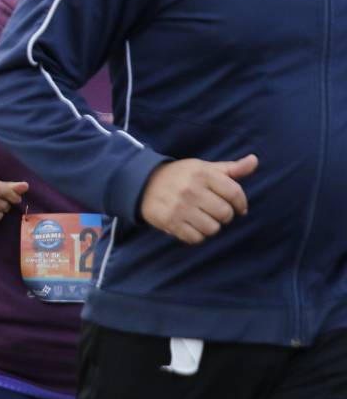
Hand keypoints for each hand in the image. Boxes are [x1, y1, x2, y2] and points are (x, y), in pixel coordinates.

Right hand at [140, 155, 255, 244]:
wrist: (143, 183)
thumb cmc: (180, 176)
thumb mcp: (203, 168)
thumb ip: (231, 168)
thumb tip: (254, 160)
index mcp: (202, 173)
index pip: (235, 193)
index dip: (241, 204)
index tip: (238, 207)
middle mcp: (191, 189)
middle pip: (225, 214)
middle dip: (224, 216)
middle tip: (215, 212)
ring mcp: (180, 206)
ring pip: (212, 228)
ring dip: (211, 227)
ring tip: (202, 219)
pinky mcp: (170, 221)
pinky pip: (196, 238)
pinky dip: (197, 235)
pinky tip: (191, 226)